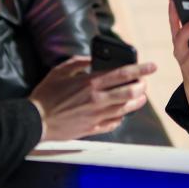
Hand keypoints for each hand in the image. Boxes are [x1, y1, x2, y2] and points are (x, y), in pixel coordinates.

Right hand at [29, 56, 154, 141]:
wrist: (36, 120)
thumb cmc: (46, 94)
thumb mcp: (59, 71)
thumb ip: (77, 62)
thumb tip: (90, 59)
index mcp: (90, 82)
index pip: (123, 74)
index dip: (141, 69)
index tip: (153, 66)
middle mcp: (97, 99)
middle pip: (130, 92)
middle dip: (142, 86)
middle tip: (144, 82)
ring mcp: (97, 115)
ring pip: (126, 109)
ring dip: (137, 102)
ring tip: (140, 97)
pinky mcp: (92, 128)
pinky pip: (114, 123)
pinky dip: (121, 117)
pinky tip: (122, 113)